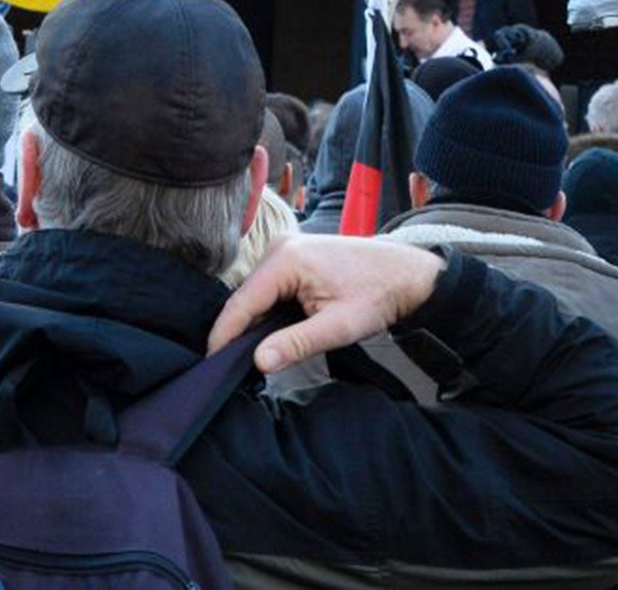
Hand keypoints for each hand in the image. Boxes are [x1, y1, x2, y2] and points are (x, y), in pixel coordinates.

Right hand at [207, 235, 444, 374]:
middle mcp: (280, 247)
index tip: (210, 366)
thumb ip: (297, 343)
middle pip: (244, 298)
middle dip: (235, 332)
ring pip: (254, 295)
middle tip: (226, 369)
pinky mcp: (292, 257)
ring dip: (250, 323)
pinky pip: (267, 288)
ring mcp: (285, 249)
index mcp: (286, 259)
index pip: (241, 303)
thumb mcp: (339, 326)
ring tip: (242, 357)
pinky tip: (266, 335)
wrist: (407, 273)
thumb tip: (258, 361)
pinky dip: (264, 312)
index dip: (223, 336)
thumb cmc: (378, 295)